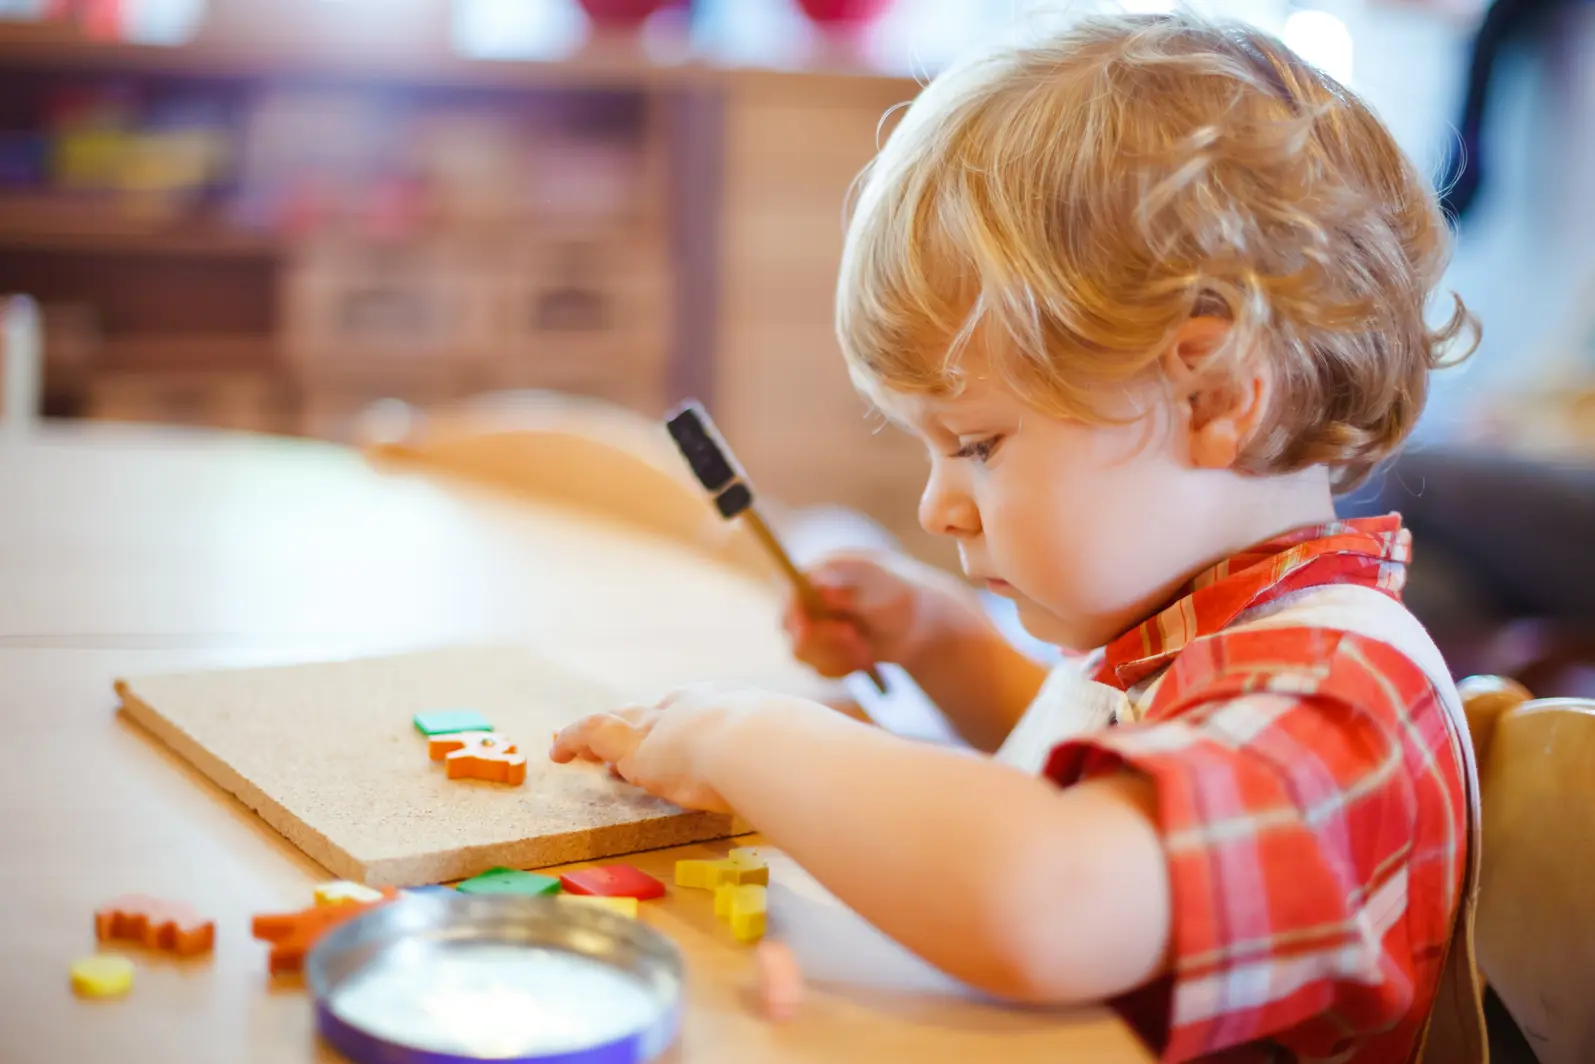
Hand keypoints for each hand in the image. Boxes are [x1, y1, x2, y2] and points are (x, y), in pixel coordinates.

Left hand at [549, 685, 815, 813]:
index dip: (677, 727)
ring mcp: (660, 722)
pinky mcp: (633, 743)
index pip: (694, 714)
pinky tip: (558, 754)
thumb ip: (793, 769)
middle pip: (652, 714)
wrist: (759, 742)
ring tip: (571, 745)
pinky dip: (573, 740)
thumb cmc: (784, 753)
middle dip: (635, 725)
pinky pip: (592, 732)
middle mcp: (690, 706)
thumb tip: (823, 787)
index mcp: (729, 707)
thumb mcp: (790, 756)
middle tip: (619, 742)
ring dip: (597, 735)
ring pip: (618, 722)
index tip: (671, 739)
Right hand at [783, 552, 983, 678]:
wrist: (922, 628)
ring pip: (804, 654)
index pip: (792, 591)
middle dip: (825, 640)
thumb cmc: (903, 596)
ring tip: (868, 649)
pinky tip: (866, 658)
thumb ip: (851, 584)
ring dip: (838, 656)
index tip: (807, 630)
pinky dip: (845, 668)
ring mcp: (816, 627)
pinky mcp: (824, 651)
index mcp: (822, 573)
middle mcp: (812, 600)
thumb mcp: (883, 584)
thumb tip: (818, 587)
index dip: (793, 612)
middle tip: (857, 639)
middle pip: (792, 628)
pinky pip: (820, 669)